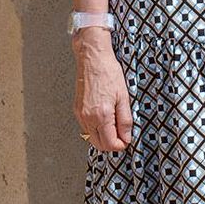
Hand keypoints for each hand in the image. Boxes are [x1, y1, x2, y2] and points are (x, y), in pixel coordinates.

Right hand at [73, 27, 132, 151]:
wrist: (92, 58)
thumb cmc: (108, 71)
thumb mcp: (124, 96)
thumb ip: (125, 120)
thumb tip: (126, 137)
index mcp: (101, 115)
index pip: (110, 144)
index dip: (121, 144)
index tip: (127, 139)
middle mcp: (88, 117)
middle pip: (99, 145)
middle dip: (112, 143)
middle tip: (122, 134)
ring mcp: (81, 114)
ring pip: (91, 138)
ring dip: (103, 137)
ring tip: (113, 123)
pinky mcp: (77, 110)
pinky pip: (86, 128)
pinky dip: (95, 128)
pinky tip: (103, 117)